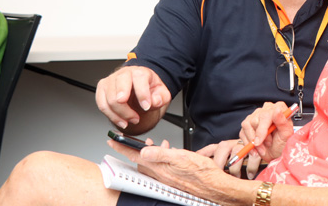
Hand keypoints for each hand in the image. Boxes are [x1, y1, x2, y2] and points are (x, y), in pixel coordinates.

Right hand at [96, 66, 170, 130]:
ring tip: (131, 120)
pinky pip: (102, 105)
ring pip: (110, 100)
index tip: (146, 106)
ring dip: (120, 115)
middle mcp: (123, 74)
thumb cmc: (148, 88)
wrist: (138, 87)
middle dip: (127, 109)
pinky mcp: (102, 89)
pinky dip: (112, 116)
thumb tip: (155, 102)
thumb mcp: (161, 93)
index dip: (142, 94)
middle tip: (136, 119)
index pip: (139, 78)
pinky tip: (121, 121)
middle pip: (120, 90)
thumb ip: (161, 98)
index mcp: (139, 72)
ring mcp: (111, 80)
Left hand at [109, 137, 225, 200]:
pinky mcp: (173, 179)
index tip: (112, 141)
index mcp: (160, 168)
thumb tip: (144, 150)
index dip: (122, 147)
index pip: (135, 156)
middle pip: (140, 161)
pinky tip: (169, 153)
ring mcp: (166, 178)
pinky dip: (160, 158)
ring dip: (149, 153)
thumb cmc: (202, 173)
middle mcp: (160, 174)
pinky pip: (160, 167)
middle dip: (135, 149)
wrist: (215, 186)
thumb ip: (161, 154)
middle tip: (132, 141)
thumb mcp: (182, 157)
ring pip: (150, 164)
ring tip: (154, 144)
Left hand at [198, 139, 263, 178]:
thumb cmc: (246, 158)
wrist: (267, 147)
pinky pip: (252, 157)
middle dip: (220, 162)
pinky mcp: (256, 148)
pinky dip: (250, 168)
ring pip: (236, 153)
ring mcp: (244, 145)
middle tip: (219, 174)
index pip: (211, 148)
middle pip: (222, 148)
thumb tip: (208, 171)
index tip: (195, 159)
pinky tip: (250, 174)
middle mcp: (233, 144)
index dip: (203, 153)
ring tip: (236, 177)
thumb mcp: (232, 159)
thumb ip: (221, 162)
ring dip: (235, 168)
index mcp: (225, 146)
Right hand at [239, 101, 293, 162]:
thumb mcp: (287, 134)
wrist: (276, 153)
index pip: (267, 113)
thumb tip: (277, 110)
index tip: (261, 140)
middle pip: (255, 120)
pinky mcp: (247, 124)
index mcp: (278, 108)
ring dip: (253, 141)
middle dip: (260, 137)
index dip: (262, 128)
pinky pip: (242, 132)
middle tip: (267, 145)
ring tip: (262, 148)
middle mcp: (266, 109)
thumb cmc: (283, 143)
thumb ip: (282, 122)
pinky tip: (255, 148)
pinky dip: (247, 143)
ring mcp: (255, 116)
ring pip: (247, 126)